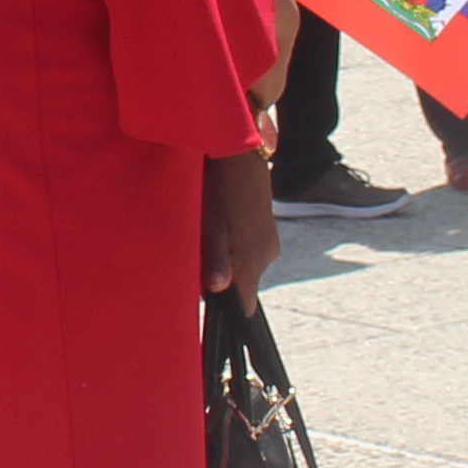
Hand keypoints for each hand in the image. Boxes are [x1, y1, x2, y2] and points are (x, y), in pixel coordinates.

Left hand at [203, 146, 278, 300]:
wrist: (241, 156)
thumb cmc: (220, 191)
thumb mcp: (210, 225)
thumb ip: (215, 260)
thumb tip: (217, 290)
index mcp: (252, 261)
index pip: (245, 305)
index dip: (227, 311)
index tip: (211, 308)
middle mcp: (266, 257)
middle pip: (242, 287)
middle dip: (221, 283)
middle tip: (198, 260)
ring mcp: (269, 245)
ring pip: (245, 268)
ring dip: (227, 263)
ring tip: (210, 237)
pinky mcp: (268, 233)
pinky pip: (249, 253)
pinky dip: (234, 248)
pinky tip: (222, 229)